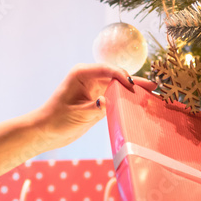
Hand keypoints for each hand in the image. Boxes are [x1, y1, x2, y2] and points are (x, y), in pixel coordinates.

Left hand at [30, 63, 157, 153]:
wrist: (46, 131)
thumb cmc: (56, 119)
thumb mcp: (76, 114)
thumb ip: (94, 108)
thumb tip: (107, 101)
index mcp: (82, 73)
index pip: (108, 70)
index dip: (123, 76)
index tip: (135, 86)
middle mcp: (90, 77)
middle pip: (117, 76)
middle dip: (134, 82)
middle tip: (154, 87)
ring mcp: (95, 88)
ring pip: (118, 86)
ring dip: (134, 91)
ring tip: (154, 94)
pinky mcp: (98, 99)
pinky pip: (116, 96)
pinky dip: (127, 100)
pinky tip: (142, 104)